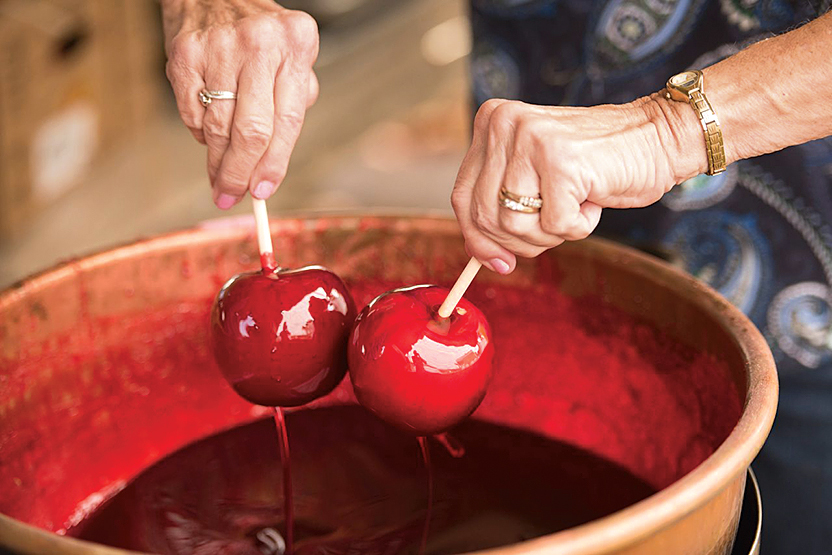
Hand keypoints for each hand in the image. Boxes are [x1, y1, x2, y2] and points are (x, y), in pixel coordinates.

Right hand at [162, 0, 319, 208]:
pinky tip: (208, 133)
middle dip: (241, 173)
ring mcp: (218, 46)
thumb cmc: (261, 36)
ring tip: (220, 178)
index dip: (274, 164)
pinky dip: (200, 132)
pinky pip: (192, 113)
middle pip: (251, 131)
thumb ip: (292, 106)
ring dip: (218, 161)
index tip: (263, 191)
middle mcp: (259, 42)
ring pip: (218, 127)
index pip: (287, 121)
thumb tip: (269, 170)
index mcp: (296, 44)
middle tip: (232, 195)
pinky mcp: (184, 53)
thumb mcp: (293, 58)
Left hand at [450, 96, 706, 273]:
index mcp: (491, 122)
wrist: (658, 139)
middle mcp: (504, 123)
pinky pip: (553, 225)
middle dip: (518, 240)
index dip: (478, 239)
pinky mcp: (559, 161)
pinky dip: (577, 227)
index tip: (498, 261)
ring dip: (549, 233)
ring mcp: (530, 139)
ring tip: (574, 206)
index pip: (462, 198)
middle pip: (483, 216)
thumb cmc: (596, 165)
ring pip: (513, 225)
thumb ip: (500, 208)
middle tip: (553, 227)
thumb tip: (480, 258)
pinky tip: (592, 199)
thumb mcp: (535, 180)